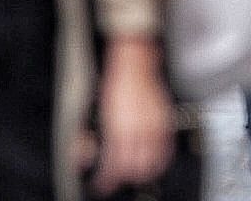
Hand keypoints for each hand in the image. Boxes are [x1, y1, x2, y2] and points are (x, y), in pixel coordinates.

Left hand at [89, 41, 171, 195]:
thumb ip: (89, 137)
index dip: (106, 180)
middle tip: (116, 179)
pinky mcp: (165, 120)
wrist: (136, 65)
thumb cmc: (116, 85)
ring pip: (153, 162)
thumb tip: (83, 157)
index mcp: (118, 128)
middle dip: (124, 177)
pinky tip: (155, 161)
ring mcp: (154, 126)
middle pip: (134, 168)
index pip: (113, 166)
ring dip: (143, 172)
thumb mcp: (96, 112)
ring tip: (134, 174)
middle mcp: (138, 130)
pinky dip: (160, 160)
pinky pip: (167, 149)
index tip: (102, 185)